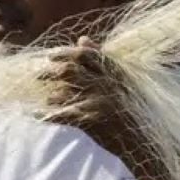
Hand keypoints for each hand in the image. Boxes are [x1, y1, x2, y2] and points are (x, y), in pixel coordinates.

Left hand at [41, 38, 141, 164]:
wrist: (142, 140)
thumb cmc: (129, 108)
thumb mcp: (120, 79)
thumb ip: (101, 59)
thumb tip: (82, 39)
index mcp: (115, 73)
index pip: (86, 55)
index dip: (65, 53)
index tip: (50, 56)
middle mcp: (107, 85)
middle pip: (70, 71)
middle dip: (50, 72)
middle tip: (38, 75)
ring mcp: (101, 103)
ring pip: (65, 94)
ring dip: (51, 97)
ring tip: (45, 100)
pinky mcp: (95, 121)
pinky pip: (64, 116)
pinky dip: (48, 115)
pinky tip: (38, 114)